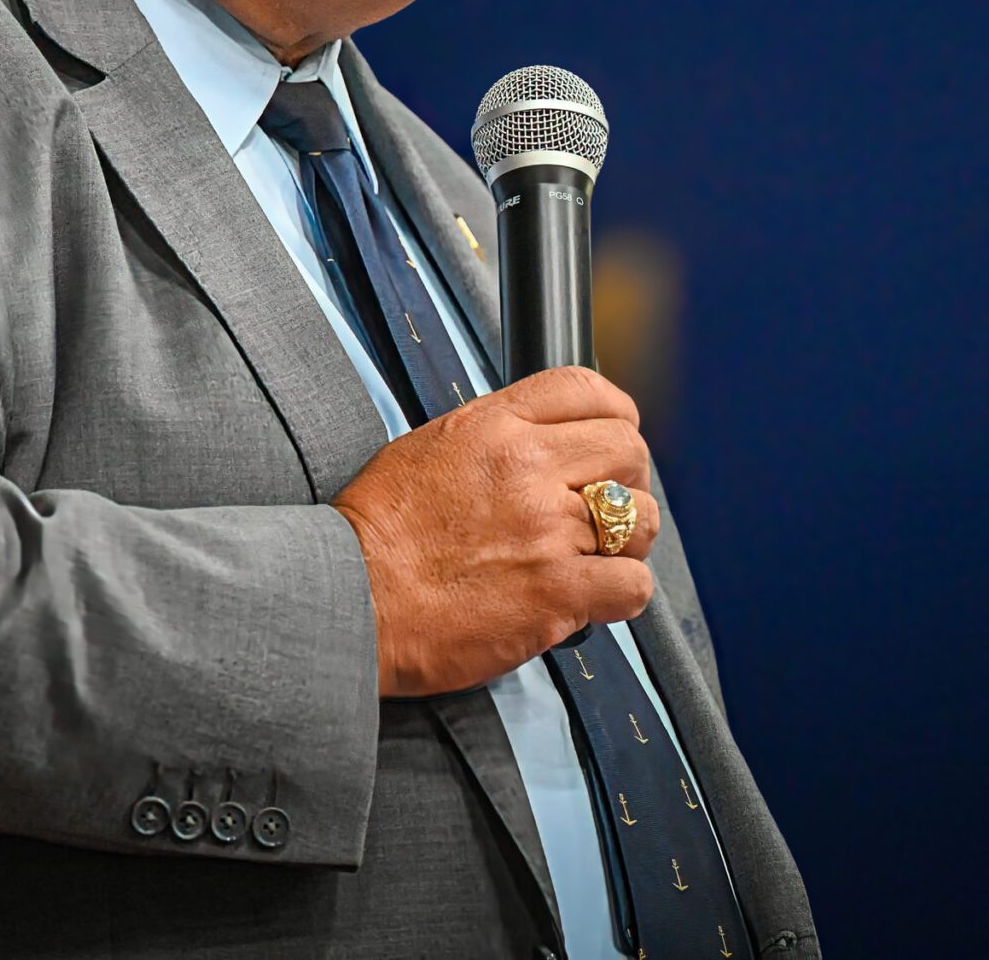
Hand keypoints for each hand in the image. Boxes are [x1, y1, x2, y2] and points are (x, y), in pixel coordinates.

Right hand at [331, 366, 660, 698]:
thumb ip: (492, 436)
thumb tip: (537, 441)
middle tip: (601, 509)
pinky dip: (620, 595)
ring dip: (626, 541)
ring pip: (640, 518)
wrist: (348, 598)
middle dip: (625, 480)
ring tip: (592, 558)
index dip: (615, 416)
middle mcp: (525, 467)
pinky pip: (632, 584)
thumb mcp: (426, 447)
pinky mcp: (556, 591)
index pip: (586, 389)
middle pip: (628, 450)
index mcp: (493, 426)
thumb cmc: (376, 534)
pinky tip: (589, 599)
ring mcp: (545, 529)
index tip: (612, 437)